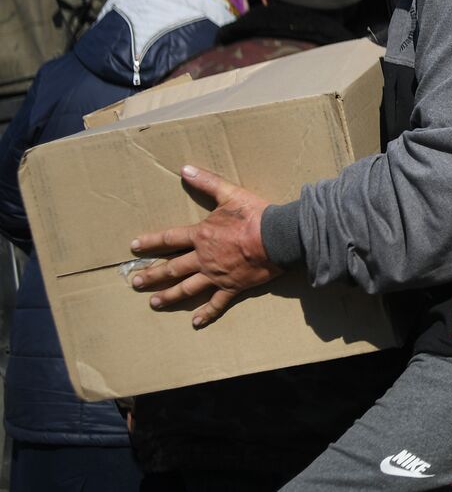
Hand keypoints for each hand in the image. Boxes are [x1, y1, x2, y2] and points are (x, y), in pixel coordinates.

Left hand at [129, 165, 281, 327]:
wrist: (277, 238)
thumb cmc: (254, 215)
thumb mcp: (230, 194)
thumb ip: (207, 182)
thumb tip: (185, 169)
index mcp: (201, 235)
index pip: (169, 239)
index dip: (151, 242)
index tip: (134, 248)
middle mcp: (203, 258)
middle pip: (172, 268)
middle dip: (152, 275)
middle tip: (136, 282)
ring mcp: (216, 275)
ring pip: (187, 288)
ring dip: (169, 296)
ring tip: (154, 303)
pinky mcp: (232, 287)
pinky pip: (216, 303)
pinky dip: (206, 313)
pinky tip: (195, 322)